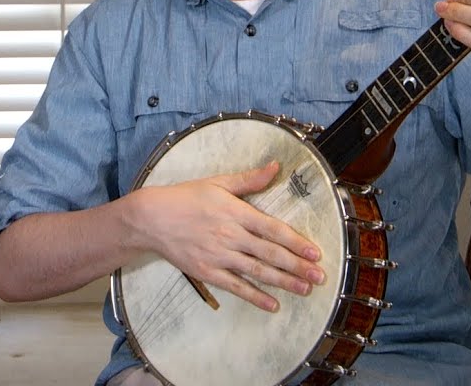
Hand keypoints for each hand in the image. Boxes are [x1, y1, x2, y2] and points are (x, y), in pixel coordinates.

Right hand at [135, 161, 324, 312]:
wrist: (151, 218)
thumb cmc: (184, 198)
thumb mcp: (217, 183)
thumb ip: (249, 180)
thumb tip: (276, 166)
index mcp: (235, 212)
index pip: (273, 229)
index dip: (296, 242)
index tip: (315, 253)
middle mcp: (230, 235)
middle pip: (270, 254)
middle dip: (298, 266)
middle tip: (320, 277)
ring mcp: (219, 256)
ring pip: (257, 271)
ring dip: (284, 282)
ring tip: (305, 289)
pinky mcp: (207, 271)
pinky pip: (236, 286)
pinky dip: (255, 296)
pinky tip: (272, 304)